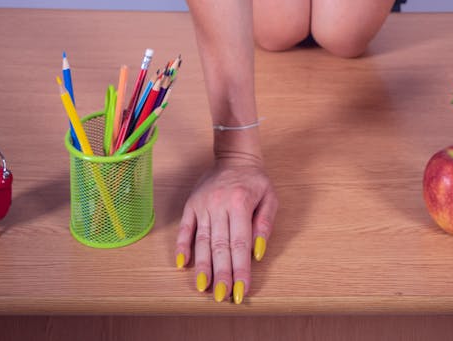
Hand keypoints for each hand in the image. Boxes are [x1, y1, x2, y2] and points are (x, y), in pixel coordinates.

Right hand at [175, 152, 277, 303]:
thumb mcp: (270, 197)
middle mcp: (219, 205)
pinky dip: (183, 246)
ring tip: (203, 288)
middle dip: (221, 274)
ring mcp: (203, 204)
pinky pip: (185, 227)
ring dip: (203, 266)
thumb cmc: (255, 180)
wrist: (235, 156)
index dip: (241, 270)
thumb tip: (258, 253)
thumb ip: (265, 223)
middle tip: (221, 297)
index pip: (240, 244)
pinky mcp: (191, 204)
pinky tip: (182, 264)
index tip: (241, 291)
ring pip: (202, 240)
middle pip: (220, 246)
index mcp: (240, 203)